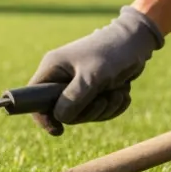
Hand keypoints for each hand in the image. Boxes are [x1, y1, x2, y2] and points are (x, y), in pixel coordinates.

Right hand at [27, 6, 165, 134]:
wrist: (137, 40)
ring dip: (105, 108)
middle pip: (63, 112)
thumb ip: (74, 98)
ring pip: (84, 113)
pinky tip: (122, 92)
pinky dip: (113, 106)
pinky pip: (99, 111)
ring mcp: (78, 85)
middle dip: (88, 111)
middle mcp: (62, 77)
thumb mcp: (93, 76)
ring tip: (118, 91)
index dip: (42, 117)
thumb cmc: (112, 52)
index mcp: (53, 68)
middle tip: (104, 100)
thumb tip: (60, 118)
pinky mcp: (94, 90)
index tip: (58, 130)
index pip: (34, 98)